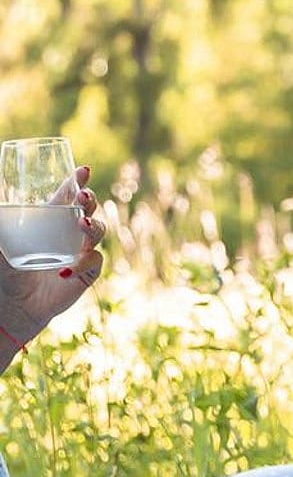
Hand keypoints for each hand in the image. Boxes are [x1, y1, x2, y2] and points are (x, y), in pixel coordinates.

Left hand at [0, 166, 104, 351]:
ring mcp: (81, 253)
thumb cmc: (4, 272)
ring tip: (81, 224)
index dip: (77, 181)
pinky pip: (93, 262)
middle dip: (89, 199)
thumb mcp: (1, 241)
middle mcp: (70, 234)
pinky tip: (65, 270)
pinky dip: (82, 264)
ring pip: (98, 231)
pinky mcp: (87, 274)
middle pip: (89, 209)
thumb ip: (0, 220)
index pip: (69, 195)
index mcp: (52, 220)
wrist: (13, 306)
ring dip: (92, 225)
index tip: (82, 170)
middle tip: (82, 196)